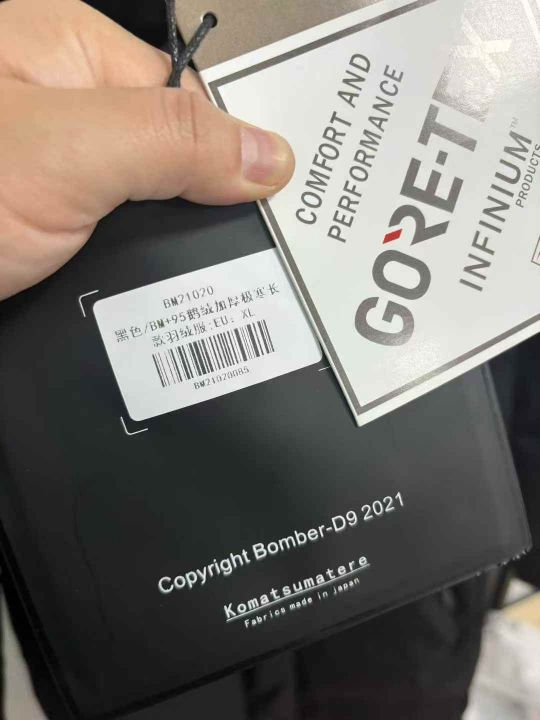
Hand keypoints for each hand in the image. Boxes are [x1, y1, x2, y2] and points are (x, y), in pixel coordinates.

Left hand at [0, 0, 294, 299]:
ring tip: (206, 305)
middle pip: (170, 163)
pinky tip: (147, 310)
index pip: (192, 102)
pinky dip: (130, 286)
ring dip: (164, 265)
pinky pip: (108, 252)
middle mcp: (64, 114)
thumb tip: (267, 156)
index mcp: (71, 57)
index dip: (234, 157)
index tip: (276, 209)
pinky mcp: (39, 231)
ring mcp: (50, 178)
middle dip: (202, 219)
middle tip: (255, 275)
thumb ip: (172, 141)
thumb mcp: (64, 150)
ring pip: (141, 216)